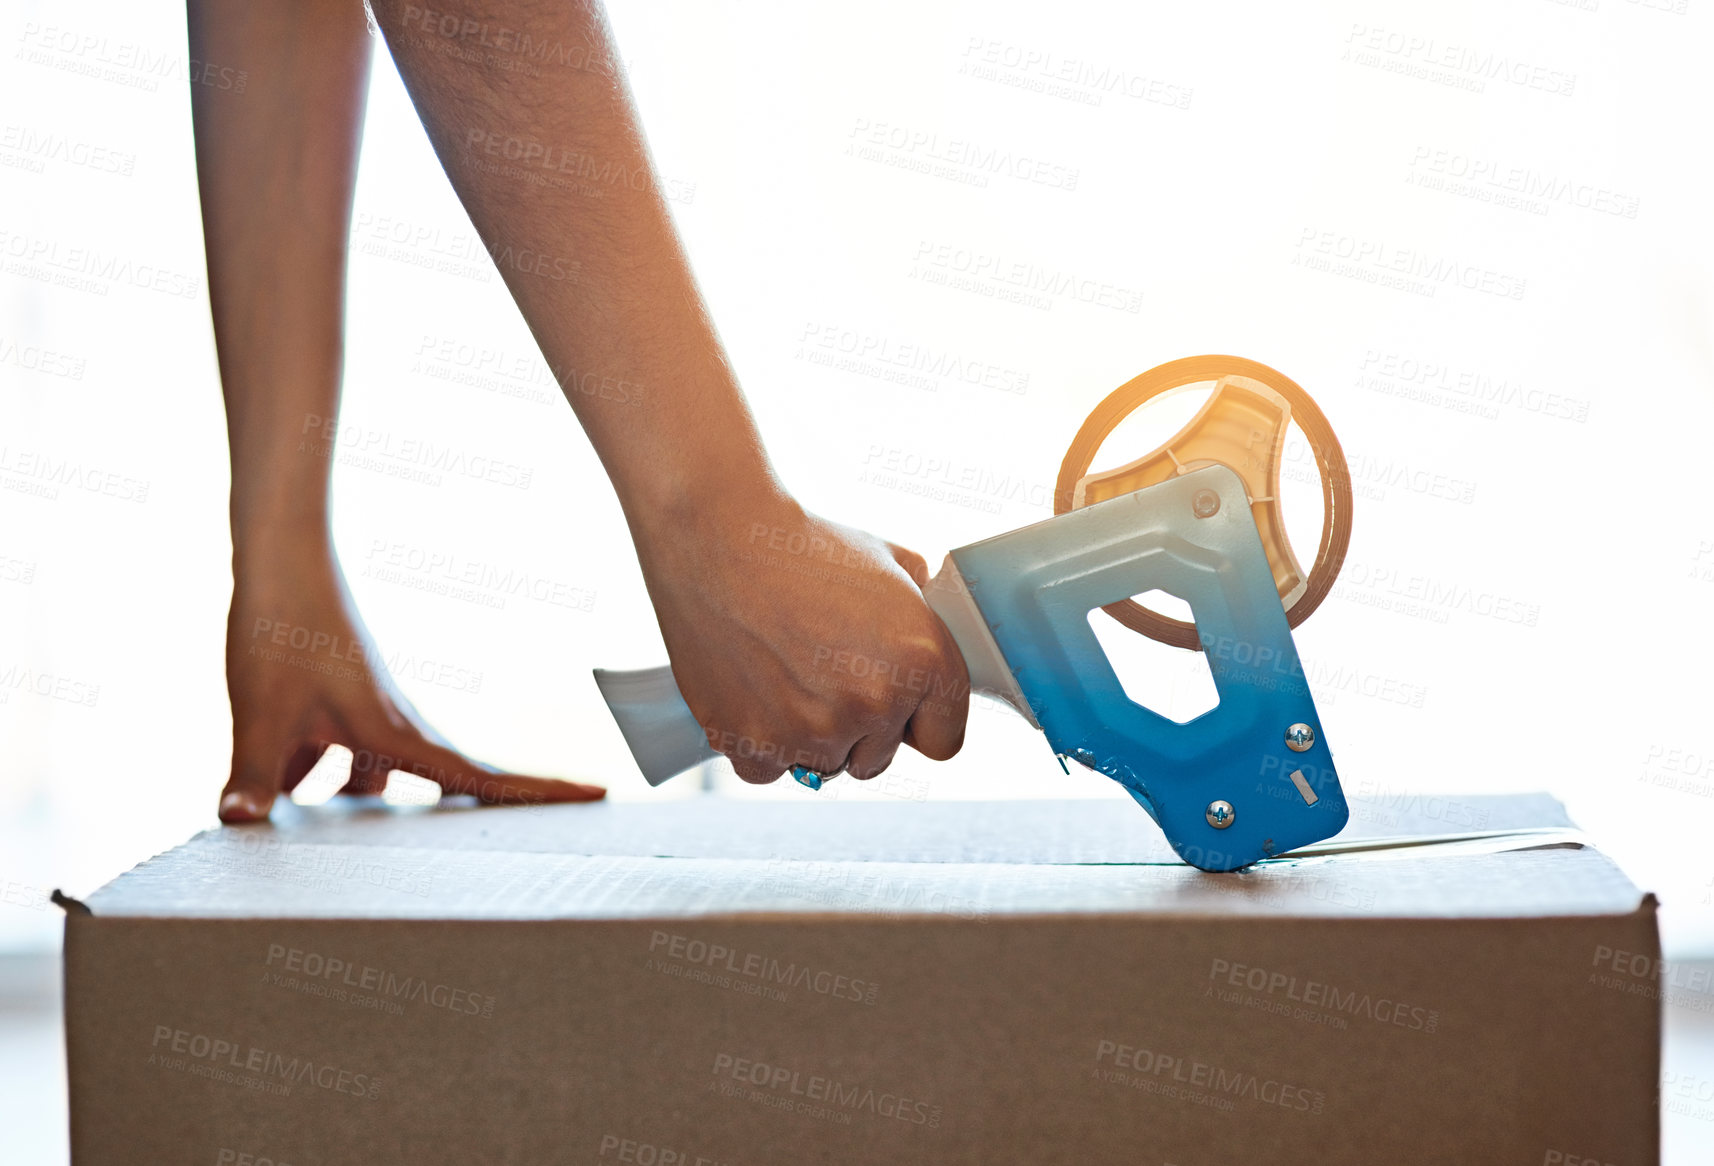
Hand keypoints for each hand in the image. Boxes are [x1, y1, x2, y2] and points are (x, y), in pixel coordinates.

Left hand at [219, 534, 603, 821]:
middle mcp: (395, 731)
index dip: (541, 791)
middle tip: (519, 848)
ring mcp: (368, 721)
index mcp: (396, 735)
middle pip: (449, 786)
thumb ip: (253, 773)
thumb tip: (234, 821)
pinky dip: (315, 782)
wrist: (279, 563)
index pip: (482, 777)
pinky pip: (339, 763)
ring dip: (353, 809)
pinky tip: (268, 793)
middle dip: (473, 814)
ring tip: (321, 850)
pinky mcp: (338, 712)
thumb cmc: (281, 631)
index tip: (601, 794)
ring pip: (374, 782)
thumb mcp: (264, 712)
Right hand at [637, 490, 969, 783]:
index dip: (917, 720)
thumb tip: (930, 638)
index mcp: (924, 661)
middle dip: (857, 727)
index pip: (943, 741)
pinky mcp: (754, 746)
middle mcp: (874, 704)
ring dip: (806, 735)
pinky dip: (758, 742)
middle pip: (877, 758)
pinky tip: (751, 691)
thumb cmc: (801, 545)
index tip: (892, 703)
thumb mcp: (888, 563)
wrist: (717, 537)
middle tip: (820, 672)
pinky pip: (767, 769)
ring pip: (821, 764)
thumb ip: (922, 615)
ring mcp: (812, 732)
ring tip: (782, 673)